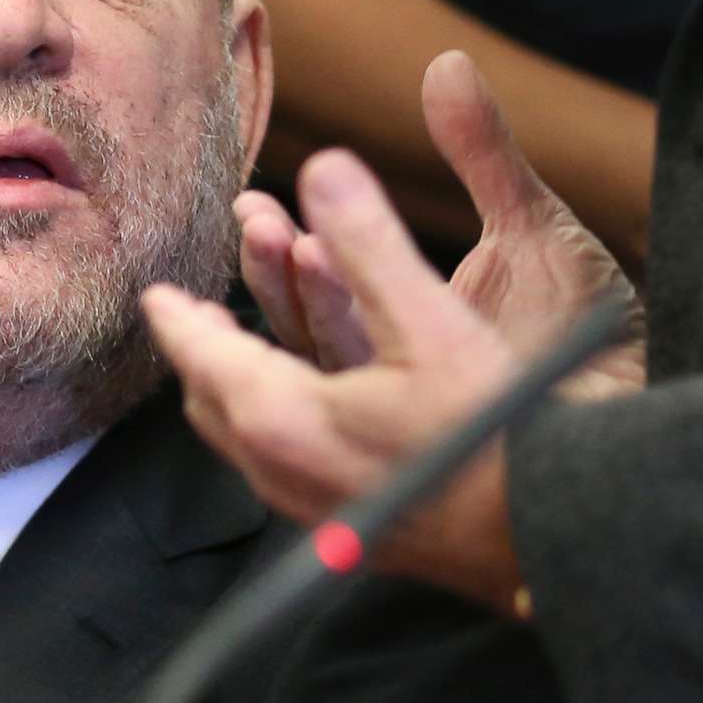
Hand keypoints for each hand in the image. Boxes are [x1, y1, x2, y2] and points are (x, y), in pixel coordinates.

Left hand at [148, 145, 528, 608]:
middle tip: (196, 315)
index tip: (157, 294)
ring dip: (240, 384)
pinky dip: (276, 419)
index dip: (178, 318)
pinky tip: (307, 409)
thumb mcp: (431, 322)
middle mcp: (281, 470)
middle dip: (204, 350)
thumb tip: (323, 166)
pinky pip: (284, 462)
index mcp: (280, 418)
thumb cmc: (495, 434)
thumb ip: (370, 244)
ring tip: (244, 351)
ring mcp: (314, 508)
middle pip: (215, 401)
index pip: (203, 356)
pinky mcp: (349, 524)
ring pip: (247, 437)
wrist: (545, 536)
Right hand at [237, 51, 644, 398]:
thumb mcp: (528, 220)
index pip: (320, 287)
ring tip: (290, 241)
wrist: (643, 389)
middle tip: (256, 220)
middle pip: (307, 323)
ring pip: (329, 357)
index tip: (254, 204)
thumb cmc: (588, 319)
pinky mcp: (438, 427)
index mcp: (401, 322)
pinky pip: (377, 390)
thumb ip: (481, 152)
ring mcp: (413, 402)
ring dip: (300, 299)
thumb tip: (446, 63)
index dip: (282, 247)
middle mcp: (394, 368)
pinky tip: (339, 282)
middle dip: (274, 270)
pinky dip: (352, 337)